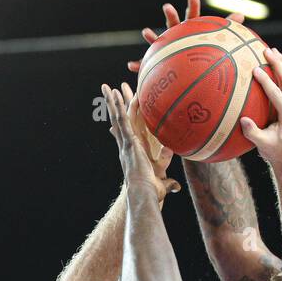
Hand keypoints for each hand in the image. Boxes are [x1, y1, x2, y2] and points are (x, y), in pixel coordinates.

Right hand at [102, 82, 179, 202]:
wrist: (143, 194)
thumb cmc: (151, 191)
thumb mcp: (161, 182)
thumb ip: (169, 182)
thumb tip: (176, 186)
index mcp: (132, 151)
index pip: (127, 130)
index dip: (123, 118)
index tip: (120, 108)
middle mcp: (125, 145)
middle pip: (118, 120)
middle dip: (113, 105)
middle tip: (108, 90)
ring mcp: (125, 142)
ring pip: (117, 117)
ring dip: (111, 102)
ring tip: (105, 87)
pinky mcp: (128, 141)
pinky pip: (123, 120)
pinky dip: (117, 107)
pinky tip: (114, 94)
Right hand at [126, 0, 243, 73]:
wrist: (185, 71)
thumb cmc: (201, 53)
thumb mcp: (215, 40)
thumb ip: (226, 28)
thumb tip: (242, 17)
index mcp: (190, 31)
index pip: (192, 15)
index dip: (192, 4)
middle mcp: (176, 36)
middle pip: (173, 23)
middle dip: (170, 16)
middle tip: (168, 7)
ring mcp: (165, 47)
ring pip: (158, 41)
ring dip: (152, 36)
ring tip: (145, 32)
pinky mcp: (157, 62)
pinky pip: (147, 64)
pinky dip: (138, 65)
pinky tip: (131, 66)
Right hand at [240, 47, 281, 168]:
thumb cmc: (277, 153)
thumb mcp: (263, 145)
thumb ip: (253, 133)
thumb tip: (243, 120)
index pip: (277, 93)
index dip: (266, 80)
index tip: (255, 69)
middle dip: (278, 63)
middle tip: (266, 50)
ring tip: (273, 51)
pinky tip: (279, 64)